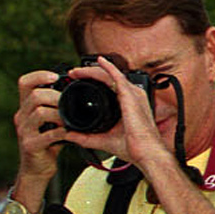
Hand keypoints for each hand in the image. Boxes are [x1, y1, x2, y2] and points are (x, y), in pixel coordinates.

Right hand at [12, 70, 73, 194]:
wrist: (37, 169)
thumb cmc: (48, 142)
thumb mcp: (51, 120)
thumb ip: (58, 106)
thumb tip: (79, 88)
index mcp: (26, 107)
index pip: (24, 82)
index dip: (39, 75)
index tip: (56, 76)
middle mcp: (21, 117)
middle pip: (35, 96)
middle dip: (56, 97)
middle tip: (69, 103)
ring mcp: (24, 131)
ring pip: (40, 112)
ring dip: (60, 114)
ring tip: (70, 119)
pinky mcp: (30, 145)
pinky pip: (48, 134)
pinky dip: (62, 132)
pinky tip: (70, 133)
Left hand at [55, 57, 172, 171]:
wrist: (146, 152)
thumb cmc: (134, 147)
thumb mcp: (104, 140)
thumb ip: (86, 137)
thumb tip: (69, 135)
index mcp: (129, 104)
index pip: (110, 88)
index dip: (93, 83)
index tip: (78, 83)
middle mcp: (133, 96)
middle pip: (109, 79)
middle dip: (90, 74)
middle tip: (74, 74)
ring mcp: (133, 94)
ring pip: (110, 76)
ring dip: (93, 71)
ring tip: (77, 71)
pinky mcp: (130, 95)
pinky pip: (118, 76)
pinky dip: (108, 67)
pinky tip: (99, 61)